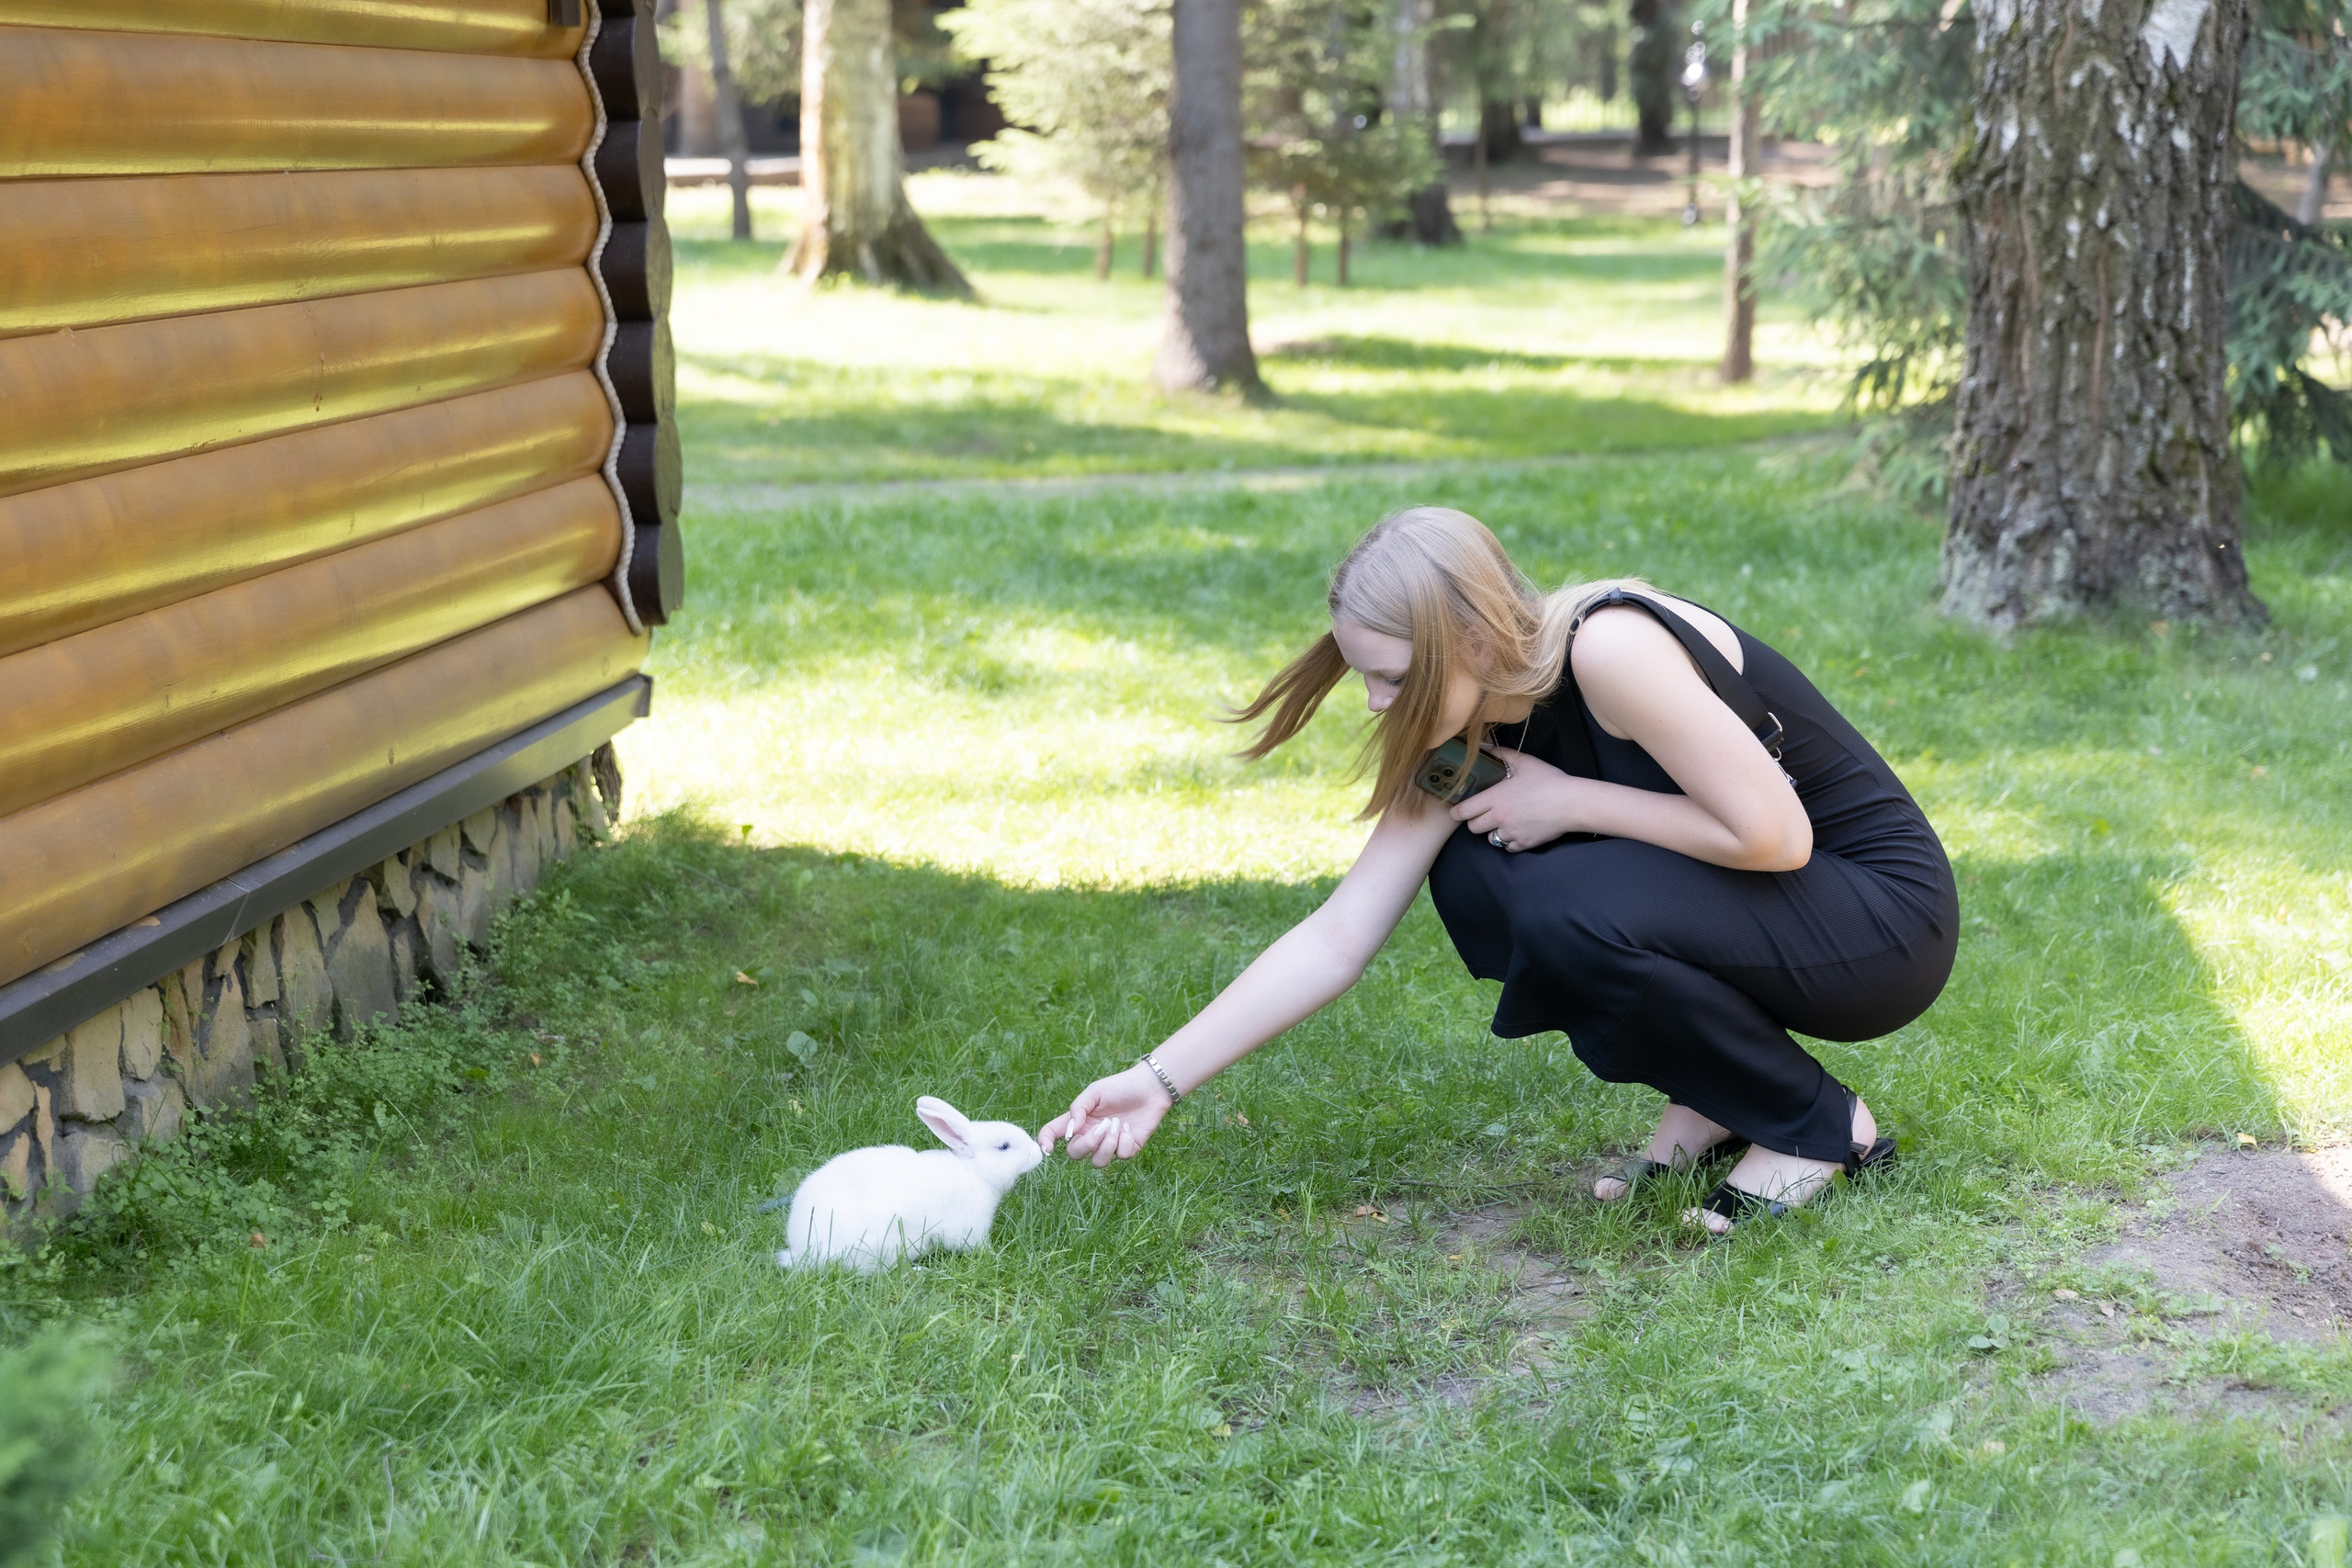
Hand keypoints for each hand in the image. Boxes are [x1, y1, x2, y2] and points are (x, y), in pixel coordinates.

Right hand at [1037, 1063, 1172, 1167]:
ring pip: (1098, 1162)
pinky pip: (1121, 1156)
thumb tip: (1070, 1131)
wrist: (1149, 1088)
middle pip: (1075, 1154)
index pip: (1053, 1134)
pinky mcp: (1128, 1149)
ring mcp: (1109, 1145)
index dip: (1045, 1143)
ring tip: (1118, 1125)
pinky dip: (1126, 1141)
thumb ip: (1078, 1108)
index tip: (1048, 1149)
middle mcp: (1091, 1135)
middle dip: (1086, 1145)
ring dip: (1107, 1145)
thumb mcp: (1095, 1092)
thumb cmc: (1120, 1087)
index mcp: (1078, 1120)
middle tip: (1101, 1128)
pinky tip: (1130, 1128)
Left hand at [1447, 746, 1583, 852]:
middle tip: (1484, 812)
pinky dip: (1510, 840)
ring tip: (1505, 820)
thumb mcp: (1524, 762)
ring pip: (1490, 838)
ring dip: (1493, 831)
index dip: (1457, 811)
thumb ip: (1501, 754)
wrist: (1572, 803)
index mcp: (1495, 798)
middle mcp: (1499, 818)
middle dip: (1475, 821)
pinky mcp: (1523, 844)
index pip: (1463, 811)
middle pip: (1472, 828)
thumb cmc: (1549, 781)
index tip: (1459, 808)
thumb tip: (1485, 746)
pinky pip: (1507, 846)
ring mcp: (1511, 833)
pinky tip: (1518, 829)